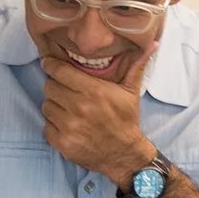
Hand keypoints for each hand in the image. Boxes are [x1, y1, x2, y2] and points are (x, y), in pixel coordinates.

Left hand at [40, 55, 155, 185]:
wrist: (124, 154)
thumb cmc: (126, 120)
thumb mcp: (131, 92)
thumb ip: (136, 66)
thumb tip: (152, 43)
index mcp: (94, 91)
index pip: (60, 71)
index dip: (51, 65)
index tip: (48, 63)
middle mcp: (79, 108)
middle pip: (49, 87)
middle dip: (55, 86)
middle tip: (65, 91)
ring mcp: (69, 126)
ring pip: (47, 106)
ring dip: (54, 106)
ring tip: (68, 109)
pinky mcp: (63, 143)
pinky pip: (46, 126)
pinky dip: (53, 125)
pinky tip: (67, 125)